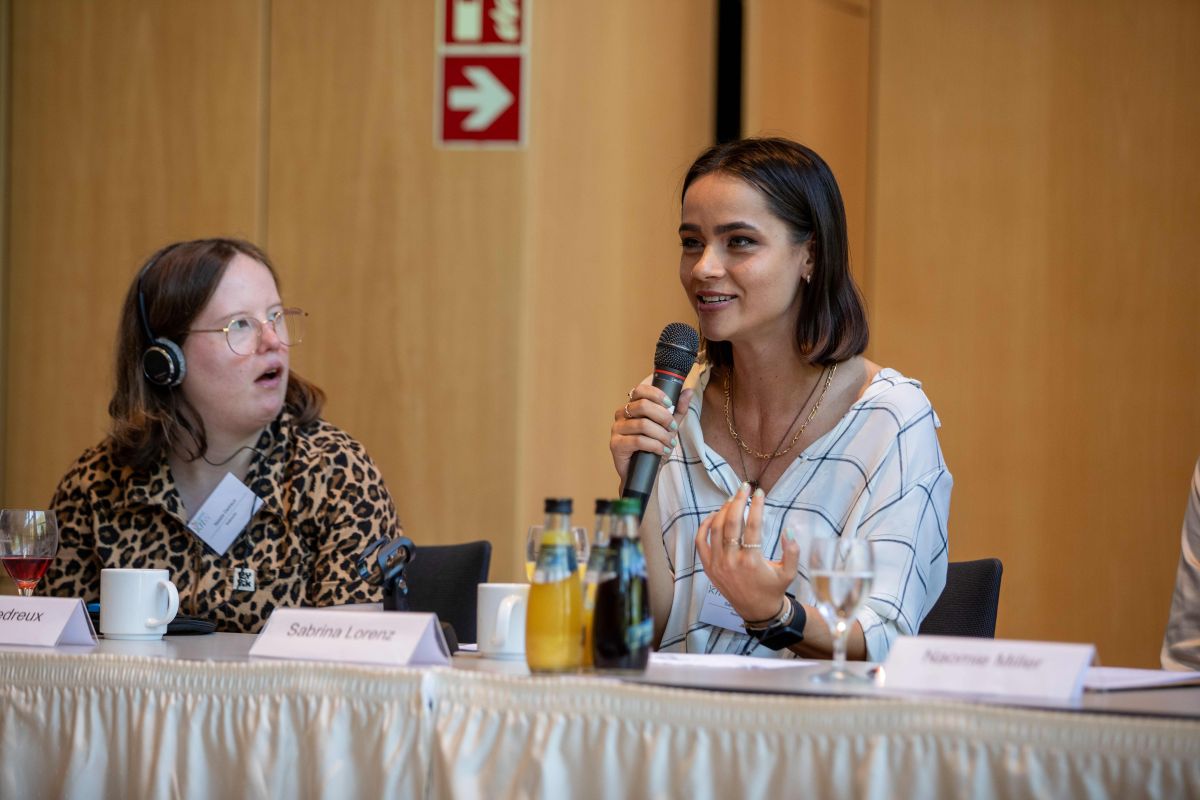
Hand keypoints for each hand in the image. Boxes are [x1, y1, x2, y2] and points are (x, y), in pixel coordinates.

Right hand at [610, 385, 692, 490]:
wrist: (645, 474)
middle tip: (673, 428)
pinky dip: (654, 445)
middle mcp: (621, 415)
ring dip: (661, 434)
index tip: (670, 405)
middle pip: (642, 406)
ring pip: (642, 424)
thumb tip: (688, 391)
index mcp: (632, 407)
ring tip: (669, 443)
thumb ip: (678, 410)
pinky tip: (662, 450)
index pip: (640, 390)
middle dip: (663, 417)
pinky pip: (638, 441)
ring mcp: (617, 430)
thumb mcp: (669, 428)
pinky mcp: (616, 445)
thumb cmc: (654, 448)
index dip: (656, 395)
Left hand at [695, 483, 800, 622]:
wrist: (756, 610)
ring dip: (723, 510)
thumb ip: (793, 551)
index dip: (756, 506)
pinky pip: (701, 541)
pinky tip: (714, 514)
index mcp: (752, 561)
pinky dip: (705, 525)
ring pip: (715, 528)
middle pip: (731, 522)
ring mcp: (717, 563)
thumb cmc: (774, 589)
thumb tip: (790, 529)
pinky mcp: (708, 567)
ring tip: (733, 499)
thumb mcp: (790, 572)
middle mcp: (732, 561)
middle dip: (738, 500)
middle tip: (744, 487)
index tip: (760, 492)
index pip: (753, 525)